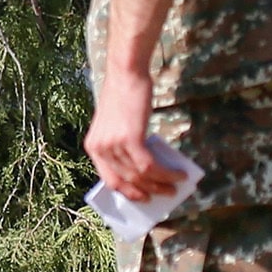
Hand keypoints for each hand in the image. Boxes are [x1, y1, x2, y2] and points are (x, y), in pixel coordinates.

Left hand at [84, 69, 184, 201]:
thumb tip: (149, 173)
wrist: (126, 73)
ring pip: (141, 175)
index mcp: (93, 147)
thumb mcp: (117, 125)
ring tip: (176, 185)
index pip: (109, 180)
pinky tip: (178, 174)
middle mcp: (100, 148)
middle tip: (166, 194)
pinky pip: (150, 165)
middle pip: (128, 180)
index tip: (143, 198)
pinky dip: (166, 173)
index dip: (128, 192)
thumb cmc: (125, 97)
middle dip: (149, 191)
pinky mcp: (130, 139)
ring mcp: (113, 145)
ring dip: (162, 184)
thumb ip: (126, 148)